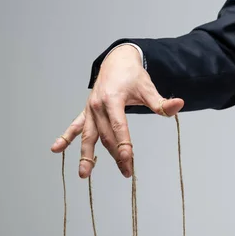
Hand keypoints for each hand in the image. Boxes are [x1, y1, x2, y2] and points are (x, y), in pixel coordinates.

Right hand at [50, 44, 184, 177]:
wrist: (116, 60)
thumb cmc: (133, 75)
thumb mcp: (148, 87)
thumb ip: (161, 102)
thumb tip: (179, 104)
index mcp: (113, 99)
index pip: (119, 126)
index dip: (124, 143)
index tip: (128, 158)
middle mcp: (98, 106)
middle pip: (106, 136)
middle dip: (116, 155)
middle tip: (127, 172)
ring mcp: (90, 109)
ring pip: (89, 136)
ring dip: (86, 155)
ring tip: (84, 175)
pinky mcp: (86, 111)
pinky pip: (75, 126)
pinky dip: (66, 137)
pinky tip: (55, 149)